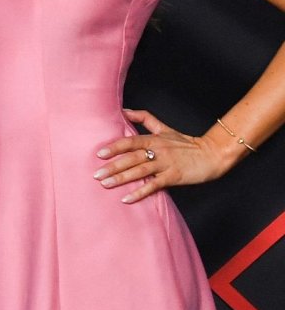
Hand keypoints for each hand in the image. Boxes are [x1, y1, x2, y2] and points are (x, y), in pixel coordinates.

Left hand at [95, 108, 231, 203]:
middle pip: (132, 158)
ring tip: (105, 185)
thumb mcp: (165, 128)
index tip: (99, 154)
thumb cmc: (186, 143)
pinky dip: (140, 192)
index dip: (114, 147)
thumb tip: (123, 110)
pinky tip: (126, 198)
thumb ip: (144, 119)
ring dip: (122, 178)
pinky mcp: (174, 177)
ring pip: (140, 171)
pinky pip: (154, 185)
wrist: (213, 154)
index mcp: (154, 139)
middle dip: (113, 166)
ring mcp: (166, 164)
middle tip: (96, 174)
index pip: (130, 142)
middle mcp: (158, 151)